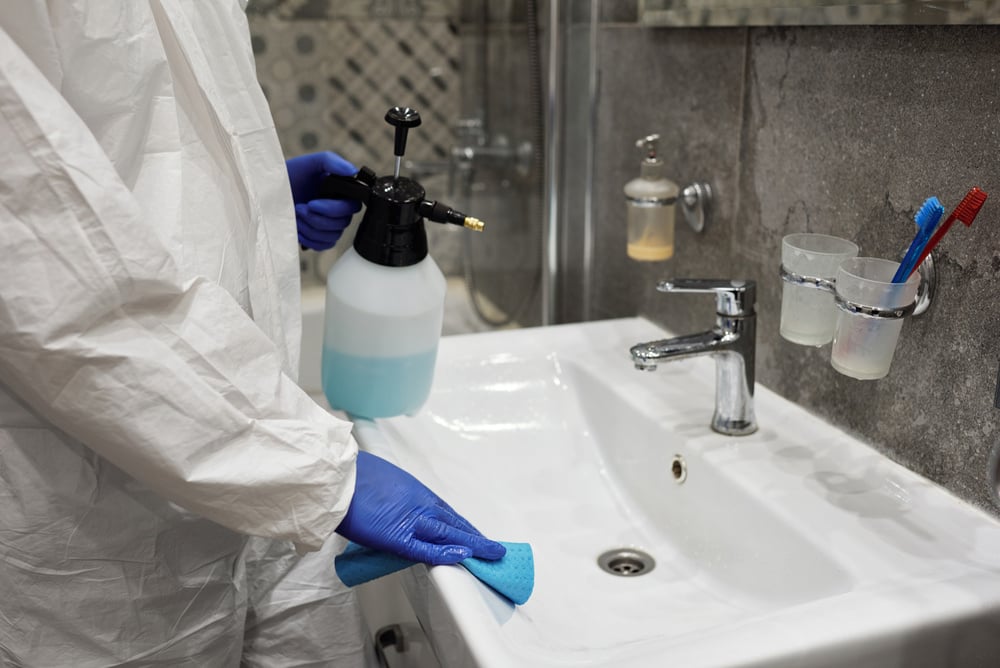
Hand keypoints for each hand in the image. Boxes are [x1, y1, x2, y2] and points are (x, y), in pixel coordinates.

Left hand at [286, 151, 361, 250]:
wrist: (269, 191)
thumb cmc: (290, 176)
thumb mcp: (310, 163)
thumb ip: (331, 161)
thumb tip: (353, 171)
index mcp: (341, 193)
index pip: (352, 207)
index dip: (334, 209)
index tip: (312, 203)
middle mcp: (339, 210)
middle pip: (342, 223)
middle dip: (317, 218)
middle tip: (299, 208)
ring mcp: (330, 226)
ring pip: (332, 236)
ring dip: (310, 227)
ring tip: (296, 215)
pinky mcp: (320, 238)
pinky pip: (323, 245)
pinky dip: (309, 238)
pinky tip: (297, 227)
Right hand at [337, 452, 506, 564]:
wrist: (335, 476)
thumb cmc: (350, 476)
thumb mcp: (381, 483)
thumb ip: (394, 498)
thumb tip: (393, 507)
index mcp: (413, 492)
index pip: (445, 512)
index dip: (462, 525)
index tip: (475, 534)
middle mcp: (418, 503)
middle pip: (453, 522)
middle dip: (475, 535)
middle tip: (494, 548)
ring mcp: (410, 519)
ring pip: (449, 533)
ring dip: (473, 543)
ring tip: (493, 553)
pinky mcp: (397, 535)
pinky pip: (426, 547)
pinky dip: (445, 552)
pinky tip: (464, 555)